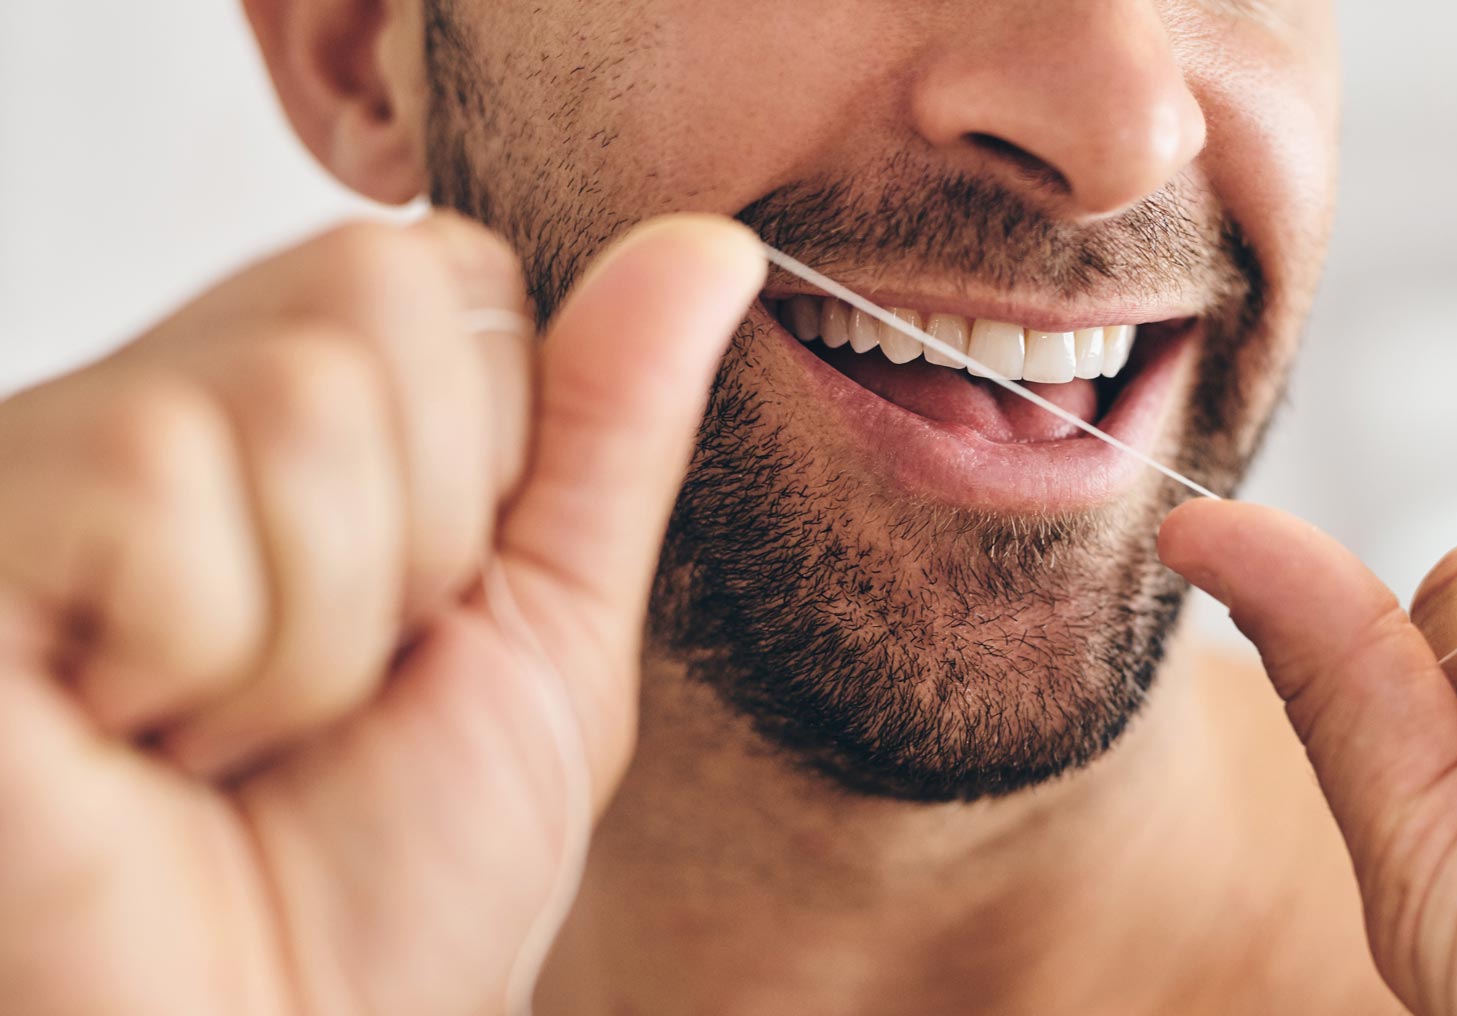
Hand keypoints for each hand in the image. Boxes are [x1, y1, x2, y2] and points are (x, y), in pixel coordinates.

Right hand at [0, 213, 763, 1013]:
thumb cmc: (392, 892)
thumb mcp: (549, 641)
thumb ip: (611, 433)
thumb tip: (711, 246)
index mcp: (296, 420)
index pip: (450, 274)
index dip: (485, 472)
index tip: (416, 627)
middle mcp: (162, 407)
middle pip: (377, 292)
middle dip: (411, 549)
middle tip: (315, 703)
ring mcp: (48, 460)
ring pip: (297, 397)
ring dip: (313, 633)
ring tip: (213, 741)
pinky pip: (162, 482)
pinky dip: (202, 661)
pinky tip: (118, 743)